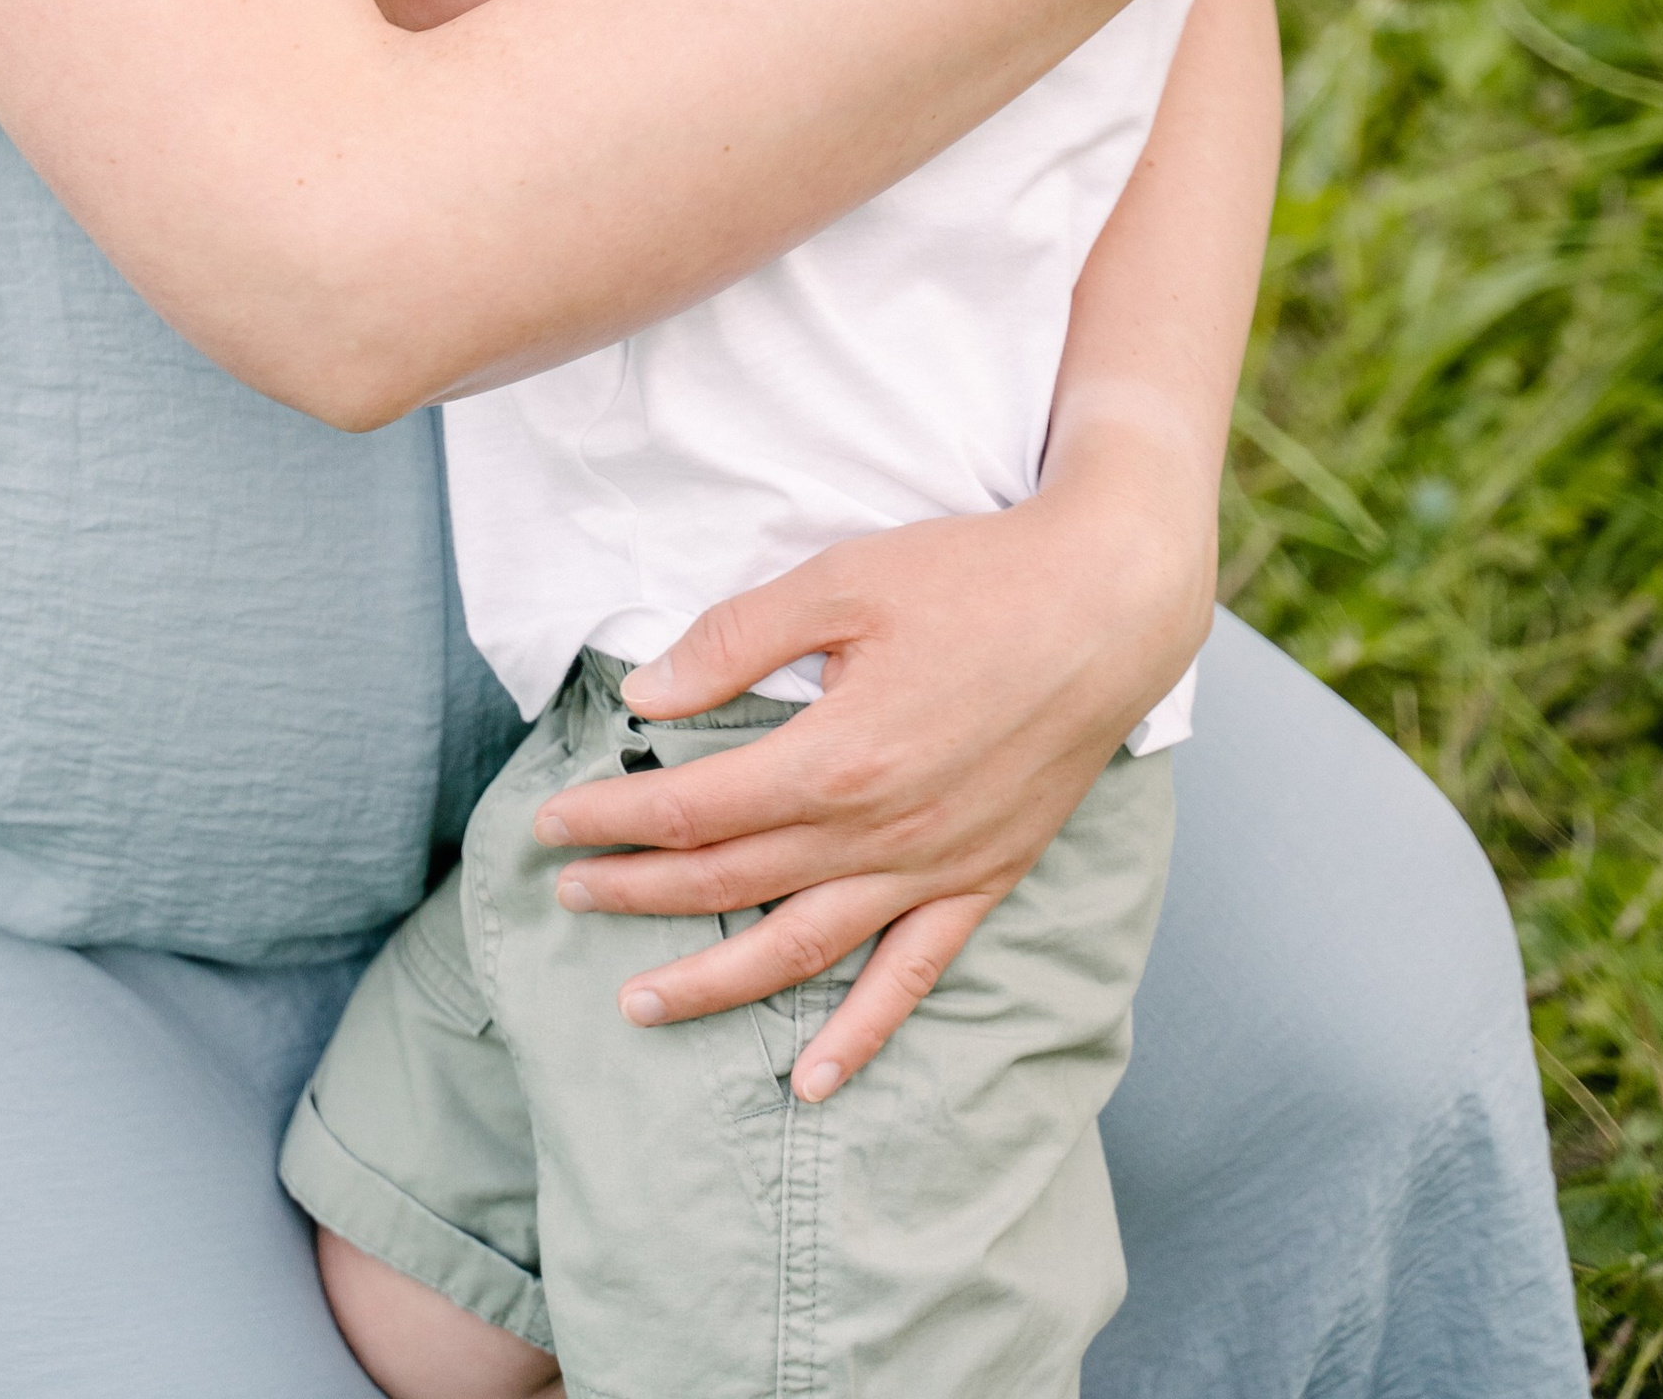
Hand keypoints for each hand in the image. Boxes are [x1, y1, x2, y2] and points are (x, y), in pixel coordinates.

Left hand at [532, 476, 1205, 1101]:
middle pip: (731, 881)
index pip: (694, 809)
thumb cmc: (974, 578)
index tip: (554, 824)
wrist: (1108, 604)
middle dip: (637, 893)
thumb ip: (737, 640)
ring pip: (802, 950)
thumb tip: (647, 695)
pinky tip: (813, 1084)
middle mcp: (880, 833)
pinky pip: (912, 977)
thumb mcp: (842, 580)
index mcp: (835, 758)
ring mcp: (934, 868)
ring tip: (639, 1003)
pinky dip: (861, 1038)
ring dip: (715, 983)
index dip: (614, 821)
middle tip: (568, 895)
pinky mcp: (983, 881)